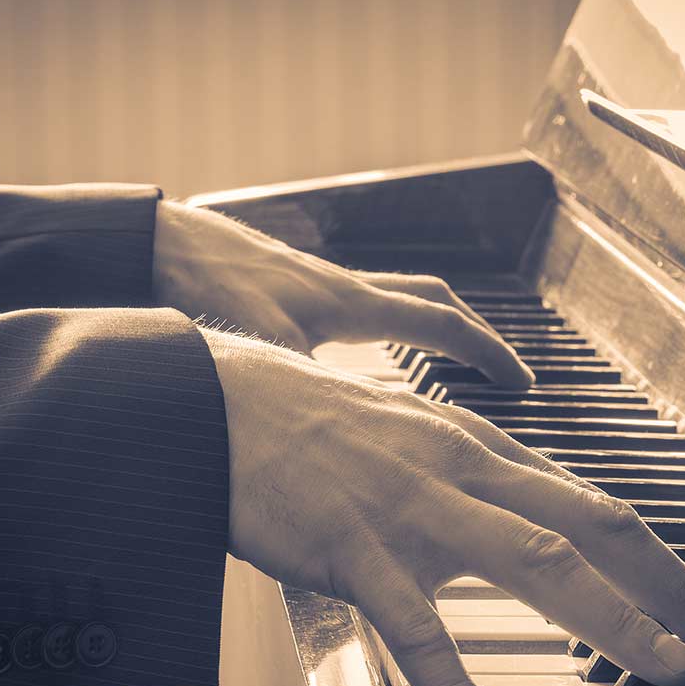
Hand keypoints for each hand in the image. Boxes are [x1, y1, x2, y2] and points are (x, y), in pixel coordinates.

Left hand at [154, 201, 533, 387]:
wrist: (161, 246)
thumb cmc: (208, 288)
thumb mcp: (264, 347)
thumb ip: (309, 390)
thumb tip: (346, 439)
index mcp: (352, 303)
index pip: (442, 323)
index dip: (488, 353)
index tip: (523, 383)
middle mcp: (346, 290)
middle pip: (433, 300)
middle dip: (474, 335)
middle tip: (502, 373)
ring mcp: (320, 289)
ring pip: (396, 302)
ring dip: (428, 330)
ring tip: (445, 373)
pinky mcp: (292, 294)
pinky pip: (358, 311)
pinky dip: (378, 337)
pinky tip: (360, 371)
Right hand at [201, 329, 684, 685]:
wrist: (220, 405)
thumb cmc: (307, 422)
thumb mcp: (406, 439)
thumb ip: (465, 481)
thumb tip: (513, 520)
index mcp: (478, 450)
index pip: (596, 507)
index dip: (665, 562)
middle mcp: (463, 470)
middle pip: (596, 528)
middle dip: (676, 589)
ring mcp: (412, 507)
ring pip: (536, 561)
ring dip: (612, 619)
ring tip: (668, 670)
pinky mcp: (353, 544)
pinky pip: (416, 621)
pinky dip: (456, 676)